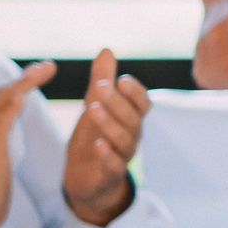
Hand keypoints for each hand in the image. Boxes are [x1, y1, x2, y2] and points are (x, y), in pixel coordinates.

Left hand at [62, 49, 148, 225]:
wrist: (85, 178)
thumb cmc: (94, 137)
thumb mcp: (94, 106)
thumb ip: (102, 80)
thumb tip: (107, 50)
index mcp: (130, 119)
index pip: (142, 104)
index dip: (134, 92)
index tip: (121, 79)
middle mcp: (131, 136)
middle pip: (133, 119)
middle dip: (118, 103)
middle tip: (99, 88)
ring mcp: (122, 156)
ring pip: (124, 140)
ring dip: (110, 124)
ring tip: (91, 109)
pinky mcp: (108, 175)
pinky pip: (114, 166)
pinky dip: (107, 156)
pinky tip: (97, 145)